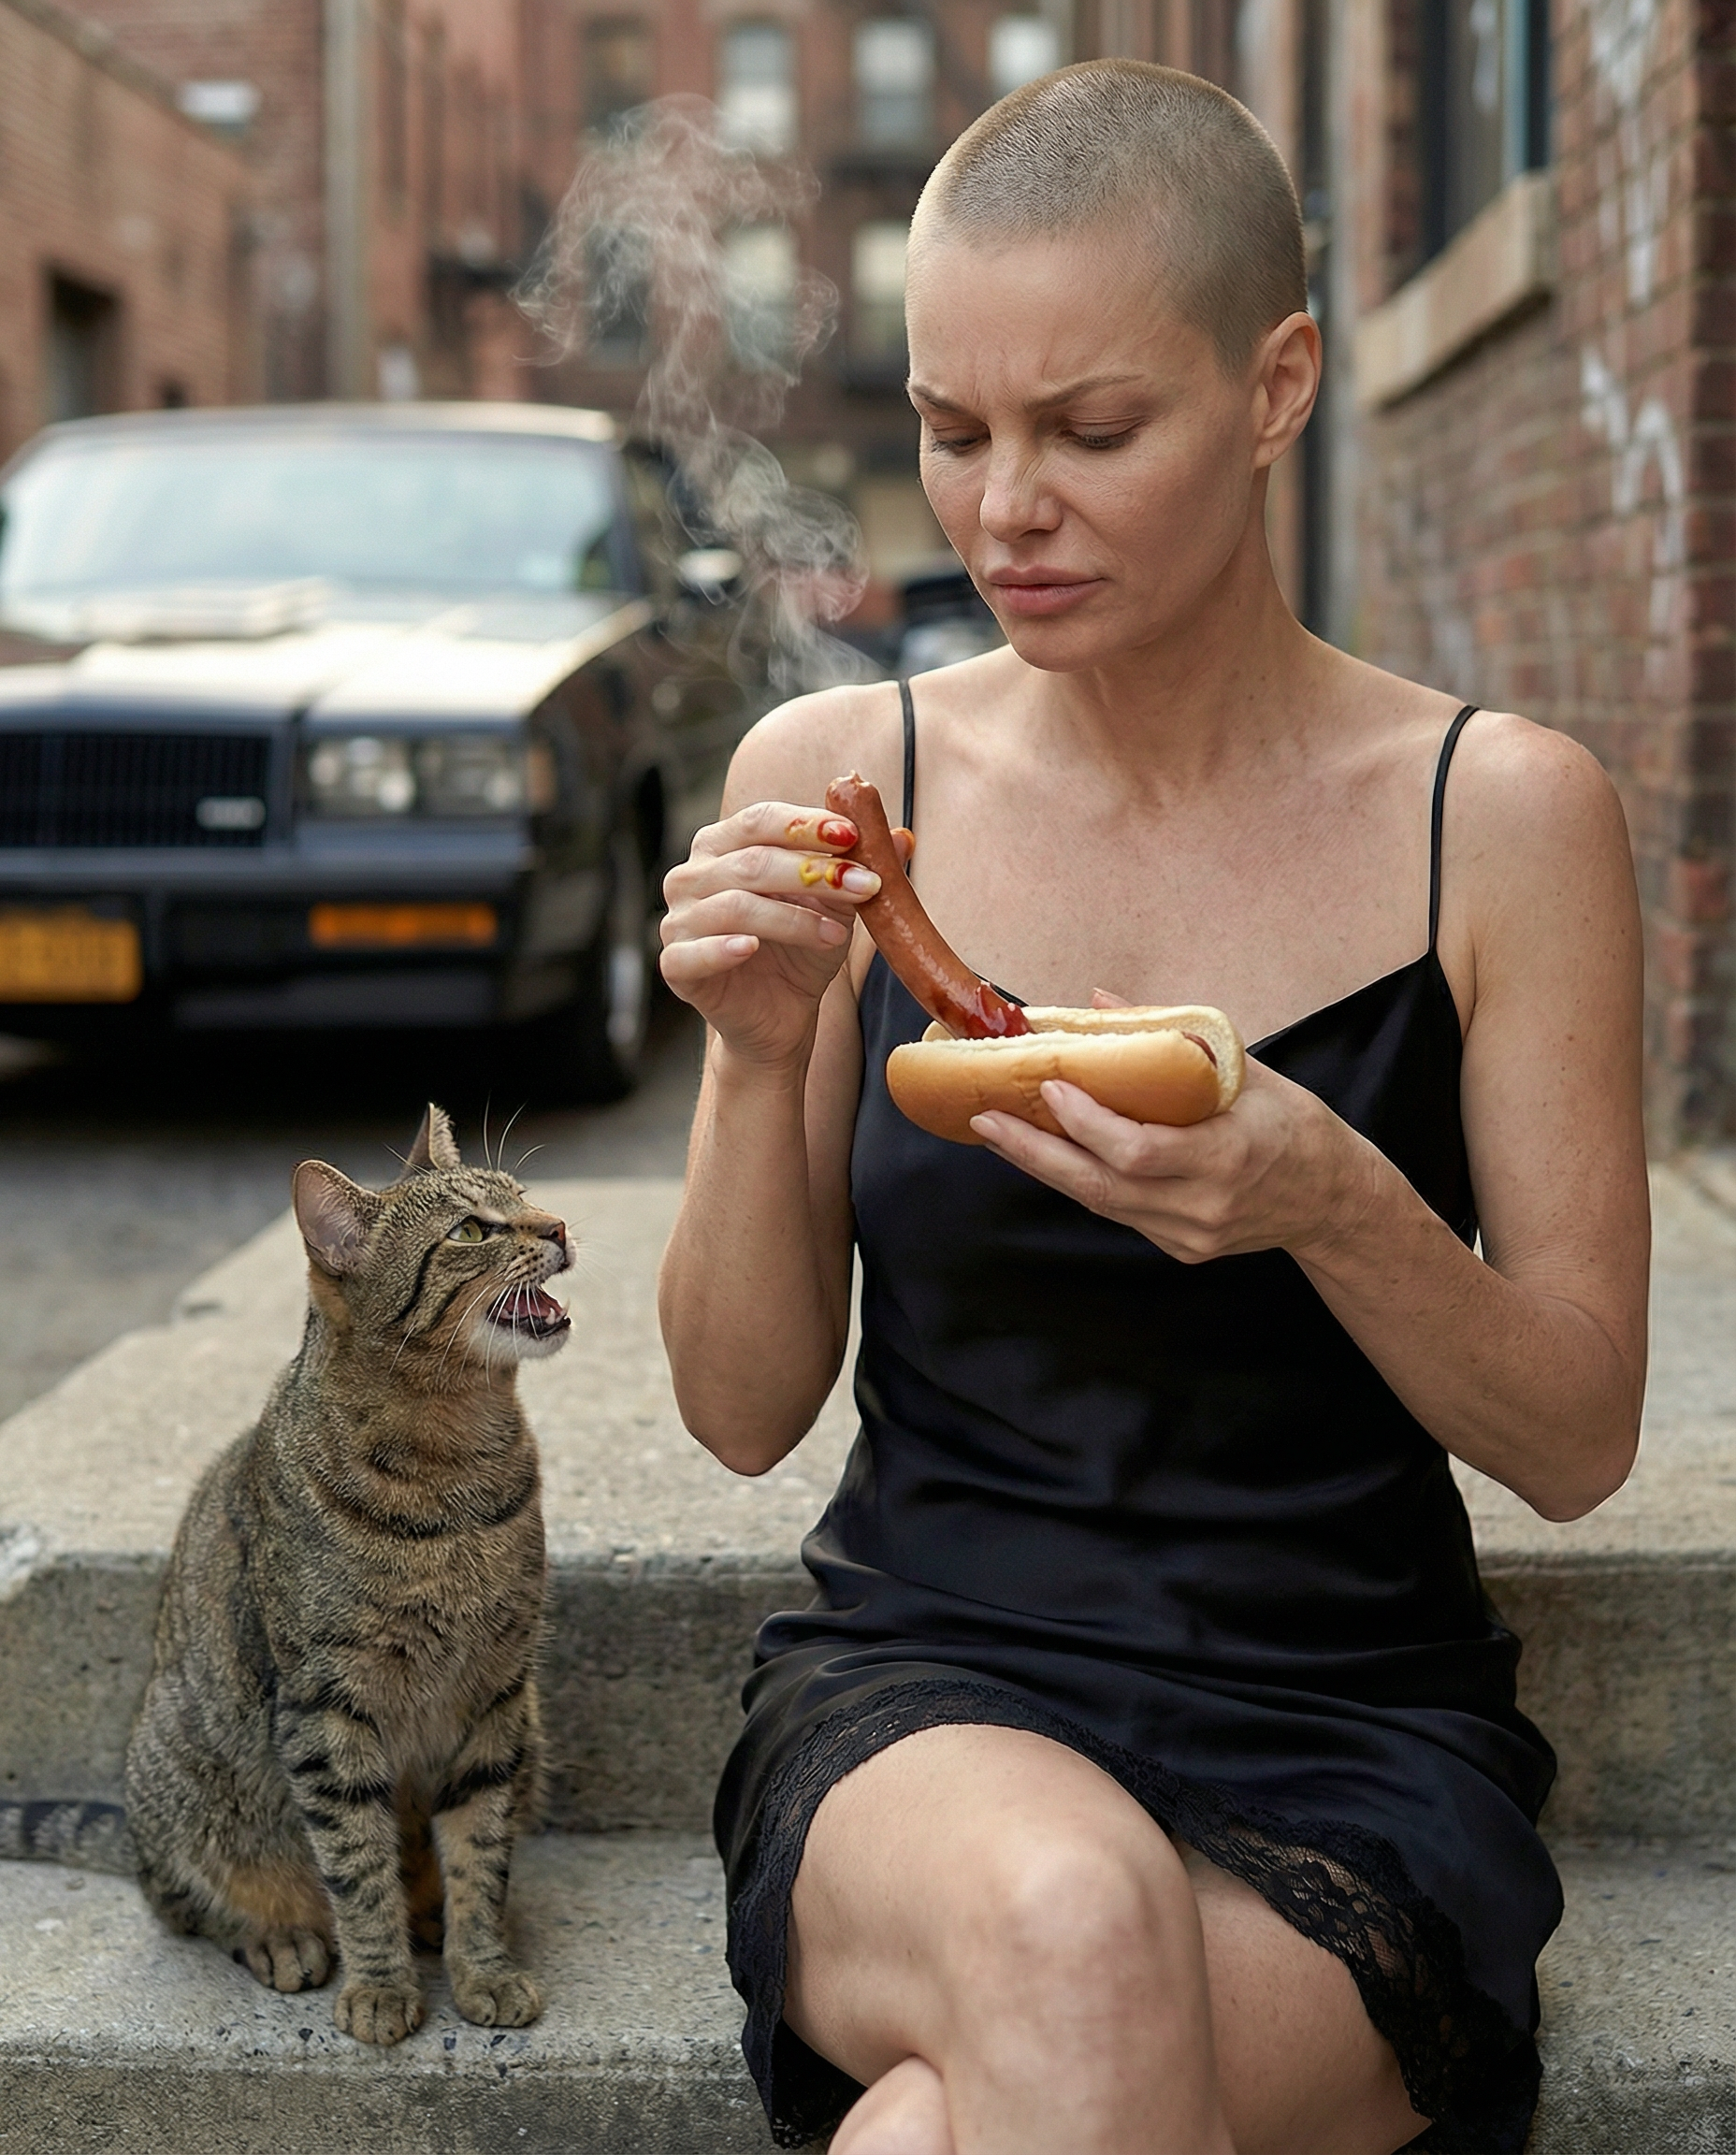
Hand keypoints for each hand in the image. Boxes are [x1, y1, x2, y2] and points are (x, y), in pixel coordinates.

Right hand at [660, 801, 892, 1072]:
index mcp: (723, 845)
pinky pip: (696, 952)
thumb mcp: (836, 906)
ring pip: (736, 906)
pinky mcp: (675, 965)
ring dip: (793, 917)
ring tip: (836, 933)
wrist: (780, 1018)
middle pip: (752, 861)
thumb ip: (860, 868)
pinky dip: (726, 948)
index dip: (807, 824)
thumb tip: (903, 836)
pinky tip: (755, 948)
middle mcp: (692, 876)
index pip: (761, 820)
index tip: (853, 835)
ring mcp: (678, 920)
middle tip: (865, 886)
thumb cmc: (800, 951)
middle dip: (812, 871)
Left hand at [969, 1056, 1381, 1265]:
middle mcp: (1205, 1204)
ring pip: (1102, 1204)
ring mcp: (1191, 1233)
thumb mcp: (1245, 1070)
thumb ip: (1172, 1037)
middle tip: (986, 1120)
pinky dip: (1080, 1181)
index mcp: (1227, 1154)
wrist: (1332, 1199)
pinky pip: (1119, 1212)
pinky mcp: (1181, 1248)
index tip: (1051, 1087)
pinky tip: (1047, 1155)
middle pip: (1102, 1186)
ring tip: (999, 1134)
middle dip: (1036, 1153)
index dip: (1087, 1123)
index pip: (1139, 1149)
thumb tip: (1098, 1001)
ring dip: (1045, 1168)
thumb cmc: (1292, 1123)